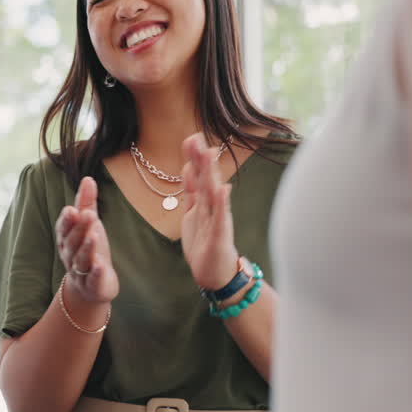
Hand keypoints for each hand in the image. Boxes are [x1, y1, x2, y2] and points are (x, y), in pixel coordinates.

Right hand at [54, 176, 118, 303]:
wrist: (91, 286)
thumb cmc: (88, 249)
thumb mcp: (89, 224)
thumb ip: (87, 203)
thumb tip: (88, 178)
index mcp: (66, 239)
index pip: (64, 228)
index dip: (67, 220)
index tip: (72, 209)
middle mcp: (70, 255)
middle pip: (72, 241)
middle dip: (79, 229)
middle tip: (88, 215)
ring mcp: (81, 271)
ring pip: (81, 259)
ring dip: (86, 248)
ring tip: (94, 236)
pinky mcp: (93, 285)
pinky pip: (93, 280)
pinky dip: (96, 274)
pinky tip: (101, 266)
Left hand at [180, 133, 239, 289]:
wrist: (215, 274)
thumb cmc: (205, 244)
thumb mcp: (193, 214)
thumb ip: (191, 192)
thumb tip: (188, 167)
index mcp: (202, 203)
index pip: (197, 177)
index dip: (194, 159)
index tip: (191, 138)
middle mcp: (211, 208)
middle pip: (205, 179)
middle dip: (200, 159)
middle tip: (196, 138)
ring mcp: (217, 220)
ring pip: (212, 193)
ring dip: (211, 174)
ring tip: (210, 154)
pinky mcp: (219, 235)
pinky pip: (221, 218)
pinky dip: (222, 203)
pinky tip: (223, 189)